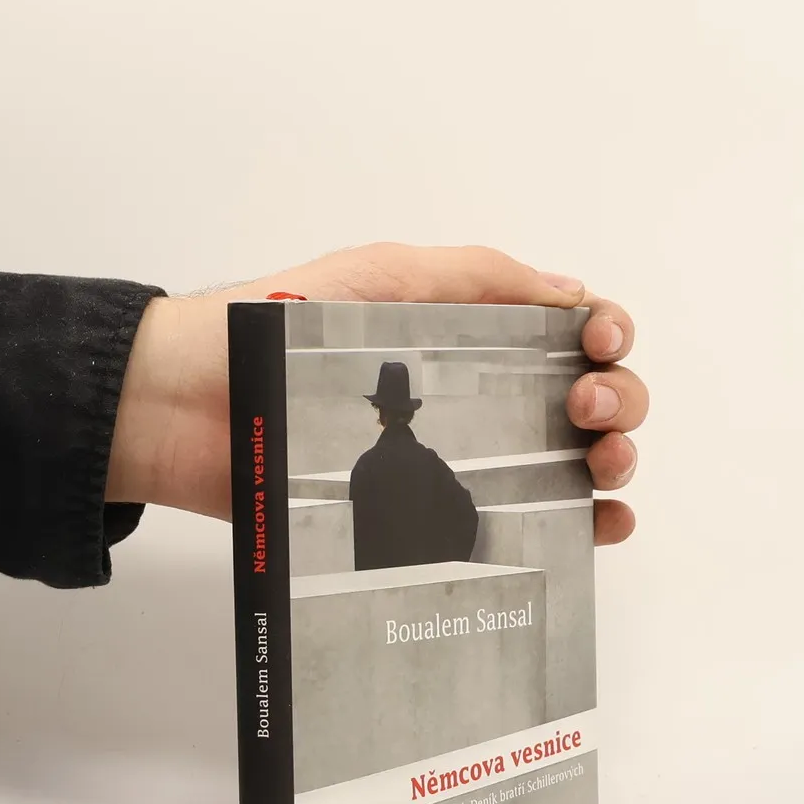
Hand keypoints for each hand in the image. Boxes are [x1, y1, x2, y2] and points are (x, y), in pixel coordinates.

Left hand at [106, 244, 645, 544]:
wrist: (186, 408)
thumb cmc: (272, 326)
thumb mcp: (380, 275)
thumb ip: (475, 278)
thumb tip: (572, 294)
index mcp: (469, 333)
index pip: (570, 331)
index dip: (607, 336)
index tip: (599, 346)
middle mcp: (477, 396)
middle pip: (588, 398)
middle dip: (616, 400)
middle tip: (583, 410)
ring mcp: (459, 461)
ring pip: (570, 465)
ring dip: (612, 463)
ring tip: (598, 468)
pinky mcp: (427, 521)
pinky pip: (518, 528)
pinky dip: (577, 528)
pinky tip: (595, 525)